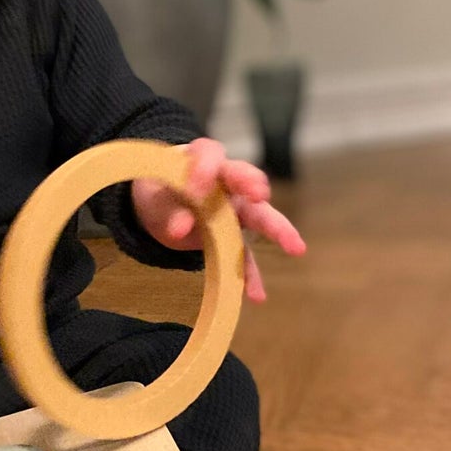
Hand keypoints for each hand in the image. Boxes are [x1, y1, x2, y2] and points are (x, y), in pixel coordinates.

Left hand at [131, 136, 305, 301]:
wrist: (160, 204)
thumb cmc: (161, 189)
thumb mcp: (155, 197)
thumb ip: (170, 210)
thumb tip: (181, 230)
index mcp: (204, 161)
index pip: (210, 154)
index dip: (204, 168)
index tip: (195, 188)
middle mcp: (227, 183)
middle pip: (246, 180)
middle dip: (253, 187)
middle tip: (259, 195)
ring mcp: (234, 210)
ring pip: (258, 216)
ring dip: (276, 230)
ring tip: (295, 248)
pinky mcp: (231, 238)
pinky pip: (243, 255)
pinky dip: (249, 275)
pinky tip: (256, 295)